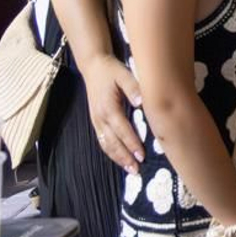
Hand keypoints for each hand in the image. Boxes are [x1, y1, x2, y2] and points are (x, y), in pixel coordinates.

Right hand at [83, 53, 144, 172]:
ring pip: (106, 144)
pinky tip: (120, 159)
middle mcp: (100, 117)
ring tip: (130, 169)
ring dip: (118, 158)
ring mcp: (96, 121)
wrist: (93, 66)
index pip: (122, 129)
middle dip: (125, 157)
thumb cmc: (111, 71)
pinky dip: (111, 152)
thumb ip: (133, 88)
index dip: (132, 143)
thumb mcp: (123, 74)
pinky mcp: (96, 121)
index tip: (142, 155)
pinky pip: (103, 140)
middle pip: (113, 142)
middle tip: (137, 169)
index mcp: (108, 107)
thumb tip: (141, 102)